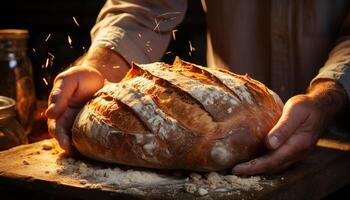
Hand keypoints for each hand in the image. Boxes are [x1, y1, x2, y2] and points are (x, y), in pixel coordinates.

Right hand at [46, 47, 128, 152]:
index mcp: (60, 112)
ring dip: (82, 147)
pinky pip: (94, 135)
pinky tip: (100, 148)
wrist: (99, 75)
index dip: (60, 137)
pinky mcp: (96, 124)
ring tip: (88, 153)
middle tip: (76, 152)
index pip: (56, 128)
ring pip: (80, 139)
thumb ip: (59, 95)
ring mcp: (83, 123)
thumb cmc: (80, 77)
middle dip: (71, 146)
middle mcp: (70, 120)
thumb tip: (49, 114)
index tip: (65, 143)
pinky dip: (95, 142)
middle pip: (68, 137)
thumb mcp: (68, 80)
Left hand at [232, 80, 346, 174]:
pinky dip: (264, 162)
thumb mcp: (295, 111)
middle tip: (234, 170)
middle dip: (253, 170)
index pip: (273, 160)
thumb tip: (269, 144)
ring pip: (275, 165)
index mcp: (298, 144)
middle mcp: (298, 153)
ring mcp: (296, 153)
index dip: (255, 166)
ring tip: (240, 167)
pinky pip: (277, 160)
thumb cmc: (307, 107)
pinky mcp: (292, 150)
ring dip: (258, 168)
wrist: (321, 107)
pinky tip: (253, 159)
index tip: (238, 169)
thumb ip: (283, 128)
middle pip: (272, 166)